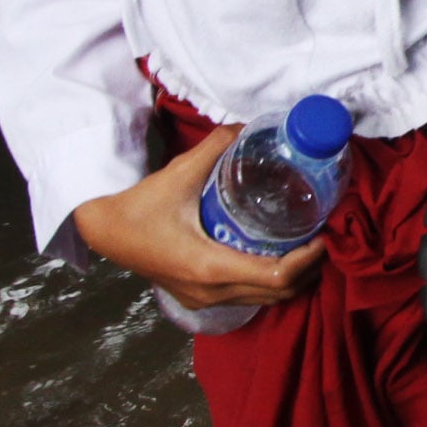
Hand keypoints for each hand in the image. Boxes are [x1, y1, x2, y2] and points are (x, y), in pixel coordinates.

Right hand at [71, 126, 326, 313]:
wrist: (103, 232)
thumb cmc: (139, 206)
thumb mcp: (179, 172)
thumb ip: (217, 147)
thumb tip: (248, 126)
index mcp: (210, 266)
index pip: (276, 275)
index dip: (308, 259)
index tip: (324, 234)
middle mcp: (211, 291)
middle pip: (278, 293)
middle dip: (308, 269)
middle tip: (324, 237)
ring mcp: (204, 299)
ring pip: (264, 300)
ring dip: (291, 280)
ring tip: (307, 246)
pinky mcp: (198, 298)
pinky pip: (247, 298)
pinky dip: (269, 284)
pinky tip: (276, 256)